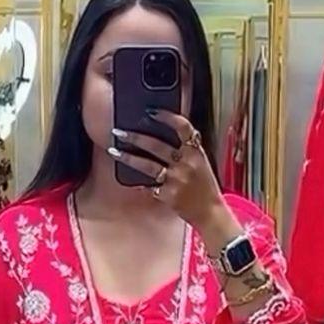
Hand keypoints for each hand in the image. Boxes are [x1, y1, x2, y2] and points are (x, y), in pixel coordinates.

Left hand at [108, 109, 224, 231]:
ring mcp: (177, 180)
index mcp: (196, 152)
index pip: (182, 127)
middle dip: (135, 137)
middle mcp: (186, 163)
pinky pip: (149, 187)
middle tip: (118, 131)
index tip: (150, 111)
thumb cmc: (204, 186)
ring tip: (113, 151)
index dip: (166, 117)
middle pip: (157, 145)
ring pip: (147, 166)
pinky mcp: (169, 195)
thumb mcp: (200, 162)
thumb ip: (186, 149)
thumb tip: (160, 135)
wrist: (210, 212)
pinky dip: (140, 184)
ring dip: (128, 157)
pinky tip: (131, 180)